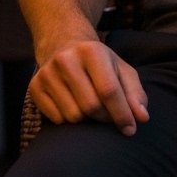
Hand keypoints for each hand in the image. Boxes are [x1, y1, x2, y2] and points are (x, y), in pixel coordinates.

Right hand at [29, 39, 149, 136]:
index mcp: (92, 51)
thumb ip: (135, 94)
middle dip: (105, 117)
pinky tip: (74, 106)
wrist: (63, 46)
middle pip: (91, 106)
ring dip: (87, 120)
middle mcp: (66, 60)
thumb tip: (142, 118)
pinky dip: (70, 120)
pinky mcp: (35, 87)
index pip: (109, 91)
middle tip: (108, 115)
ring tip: (91, 108)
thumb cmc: (100, 63)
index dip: (122, 114)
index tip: (130, 130)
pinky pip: (57, 119)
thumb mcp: (121, 71)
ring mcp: (47, 73)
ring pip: (73, 116)